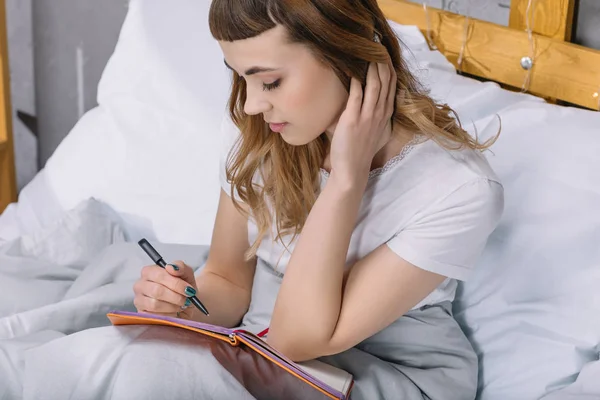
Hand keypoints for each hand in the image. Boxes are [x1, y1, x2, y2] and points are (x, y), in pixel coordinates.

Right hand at [133, 261, 198, 319]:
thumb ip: (181, 267)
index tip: (189, 289)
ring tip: (181, 305)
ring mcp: (139, 300)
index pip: (159, 275)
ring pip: (155, 304)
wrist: (185, 304)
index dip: (175, 283)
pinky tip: (174, 312)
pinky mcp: (141, 314)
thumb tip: (172, 267)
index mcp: (149, 271)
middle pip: (157, 291)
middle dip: (175, 296)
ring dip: (173, 306)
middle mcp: (140, 285)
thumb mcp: (187, 274)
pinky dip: (169, 315)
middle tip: (186, 299)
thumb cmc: (183, 287)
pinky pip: (154, 316)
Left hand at [329, 62, 396, 186]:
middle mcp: (379, 114)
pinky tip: (353, 71)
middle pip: (385, 82)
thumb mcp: (376, 132)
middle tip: (377, 47)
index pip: (392, 87)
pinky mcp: (353, 120)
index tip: (386, 55)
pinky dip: (356, 82)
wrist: (352, 170)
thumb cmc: (360, 151)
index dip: (389, 70)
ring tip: (369, 54)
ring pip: (374, 86)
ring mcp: (367, 116)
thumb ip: (376, 116)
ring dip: (372, 68)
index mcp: (385, 115)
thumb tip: (373, 102)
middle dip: (382, 63)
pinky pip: (356, 96)